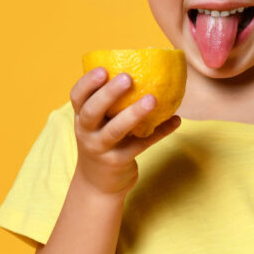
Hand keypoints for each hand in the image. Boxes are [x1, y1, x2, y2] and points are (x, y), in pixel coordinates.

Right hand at [70, 68, 180, 195]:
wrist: (98, 184)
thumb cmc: (104, 141)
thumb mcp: (99, 123)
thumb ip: (111, 103)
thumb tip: (148, 70)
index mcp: (81, 117)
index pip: (77, 97)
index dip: (88, 82)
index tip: (104, 69)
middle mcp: (86, 132)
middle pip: (92, 111)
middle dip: (109, 94)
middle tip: (128, 78)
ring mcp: (100, 149)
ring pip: (115, 130)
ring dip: (134, 114)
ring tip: (152, 99)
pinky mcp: (117, 162)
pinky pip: (140, 145)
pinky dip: (159, 132)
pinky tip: (175, 121)